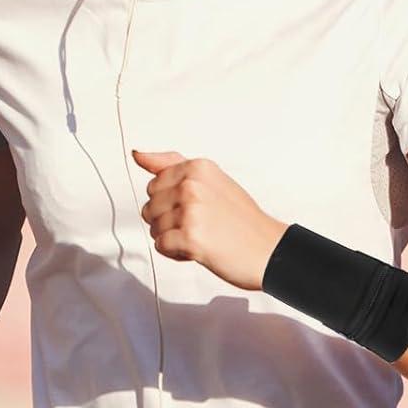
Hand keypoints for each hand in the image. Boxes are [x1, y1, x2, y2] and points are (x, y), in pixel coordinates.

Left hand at [133, 150, 286, 290]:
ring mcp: (190, 210)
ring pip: (154, 228)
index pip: (154, 185)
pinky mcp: (189, 236)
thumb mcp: (209, 180)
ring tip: (202, 236)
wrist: (268, 251)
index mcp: (197, 167)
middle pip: (150, 207)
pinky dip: (175, 252)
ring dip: (173, 238)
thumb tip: (138, 154)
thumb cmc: (241, 219)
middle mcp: (191, 185)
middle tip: (201, 224)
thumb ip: (170, 165)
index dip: (170, 202)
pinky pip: (161, 246)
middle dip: (169, 220)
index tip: (196, 206)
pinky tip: (197, 249)